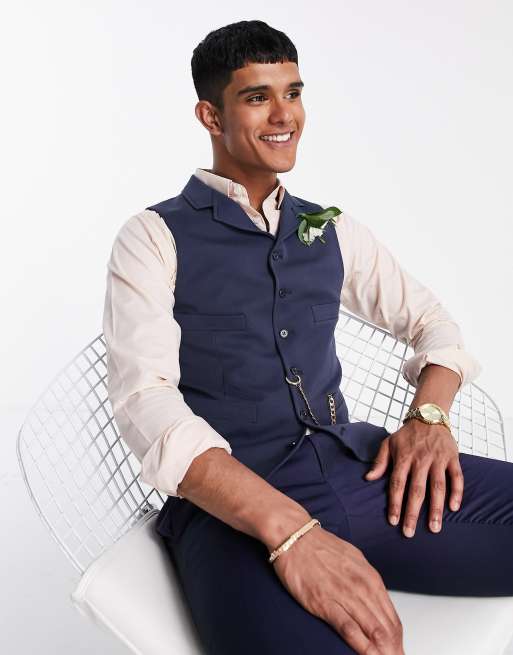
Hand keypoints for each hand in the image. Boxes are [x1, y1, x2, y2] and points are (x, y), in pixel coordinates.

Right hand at [271, 526, 403, 653]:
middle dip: (394, 649)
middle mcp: (362, 587)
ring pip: (373, 630)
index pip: (392, 618)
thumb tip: (377, 602)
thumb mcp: (354, 560)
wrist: (295, 536)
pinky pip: (348, 629)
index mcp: (370, 577)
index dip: (398, 640)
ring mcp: (344, 595)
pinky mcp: (324, 603)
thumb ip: (366, 582)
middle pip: (386, 628)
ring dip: (383, 651)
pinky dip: (362, 646)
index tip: (398, 651)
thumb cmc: (321, 546)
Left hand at [364, 419, 462, 536]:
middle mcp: (421, 459)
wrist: (428, 416)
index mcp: (403, 457)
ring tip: (434, 528)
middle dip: (413, 513)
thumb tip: (368, 478)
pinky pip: (457, 477)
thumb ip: (379, 462)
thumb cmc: (406, 435)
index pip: (397, 484)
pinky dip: (457, 492)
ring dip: (436, 508)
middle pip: (416, 489)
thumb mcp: (388, 443)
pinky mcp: (453, 457)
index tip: (393, 521)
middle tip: (410, 533)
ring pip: (438, 486)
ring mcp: (438, 459)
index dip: (395, 503)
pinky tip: (454, 508)